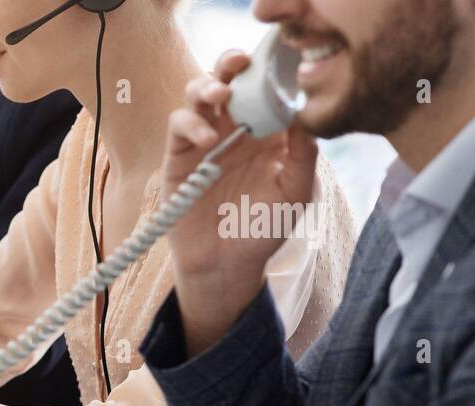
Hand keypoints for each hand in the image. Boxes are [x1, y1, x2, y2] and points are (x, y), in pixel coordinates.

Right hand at [163, 51, 318, 354]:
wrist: (226, 266)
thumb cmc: (262, 230)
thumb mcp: (296, 194)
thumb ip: (303, 156)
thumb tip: (304, 115)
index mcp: (266, 131)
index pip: (265, 87)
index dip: (269, 70)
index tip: (279, 67)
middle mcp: (234, 129)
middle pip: (227, 79)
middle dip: (231, 63)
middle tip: (240, 63)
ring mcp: (204, 141)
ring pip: (197, 95)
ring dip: (206, 87)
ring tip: (220, 97)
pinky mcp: (178, 157)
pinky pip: (179, 127)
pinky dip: (190, 126)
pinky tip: (208, 142)